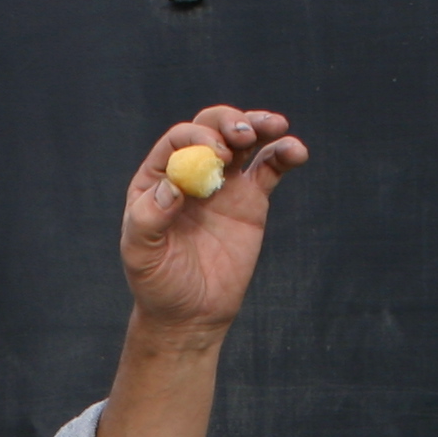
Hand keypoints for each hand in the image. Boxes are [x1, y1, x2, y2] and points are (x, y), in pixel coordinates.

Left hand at [121, 105, 308, 336]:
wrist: (191, 314)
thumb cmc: (158, 284)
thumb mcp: (141, 255)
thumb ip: (149, 220)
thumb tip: (172, 188)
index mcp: (159, 177)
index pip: (180, 141)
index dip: (199, 138)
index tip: (217, 154)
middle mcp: (192, 171)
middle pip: (213, 129)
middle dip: (230, 123)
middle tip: (244, 134)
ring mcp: (224, 183)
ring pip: (244, 141)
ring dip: (259, 125)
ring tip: (276, 126)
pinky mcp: (252, 199)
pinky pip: (270, 167)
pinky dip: (284, 154)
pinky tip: (296, 152)